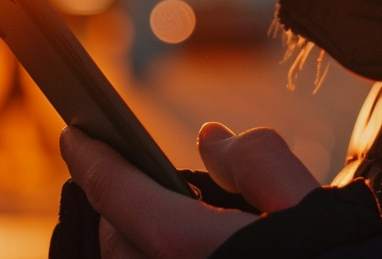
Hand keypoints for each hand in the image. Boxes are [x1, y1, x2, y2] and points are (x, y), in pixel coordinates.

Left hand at [59, 122, 320, 258]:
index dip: (90, 159)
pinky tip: (198, 248)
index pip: (116, 195)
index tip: (74, 136)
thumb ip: (254, 158)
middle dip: (118, 211)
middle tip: (135, 181)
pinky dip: (165, 258)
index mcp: (190, 248)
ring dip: (140, 244)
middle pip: (118, 245)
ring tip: (168, 219)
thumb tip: (209, 138)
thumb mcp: (308, 200)